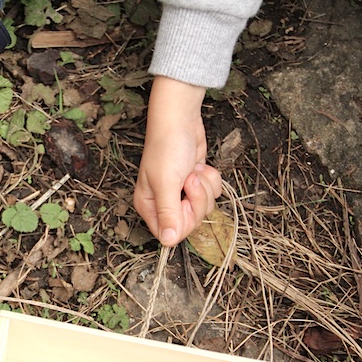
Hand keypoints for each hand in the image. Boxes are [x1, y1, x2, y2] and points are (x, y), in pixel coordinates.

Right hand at [133, 76, 221, 246]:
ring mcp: (181, 193)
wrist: (180, 119)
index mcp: (149, 206)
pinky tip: (199, 166)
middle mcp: (164, 202)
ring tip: (193, 170)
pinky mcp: (196, 183)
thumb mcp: (166, 182)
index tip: (184, 200)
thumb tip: (168, 242)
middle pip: (191, 221)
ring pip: (204, 207)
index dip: (184, 219)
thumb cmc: (167, 146)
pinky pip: (213, 194)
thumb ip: (169, 213)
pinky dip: (211, 180)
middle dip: (197, 199)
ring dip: (205, 187)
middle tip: (190, 179)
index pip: (171, 233)